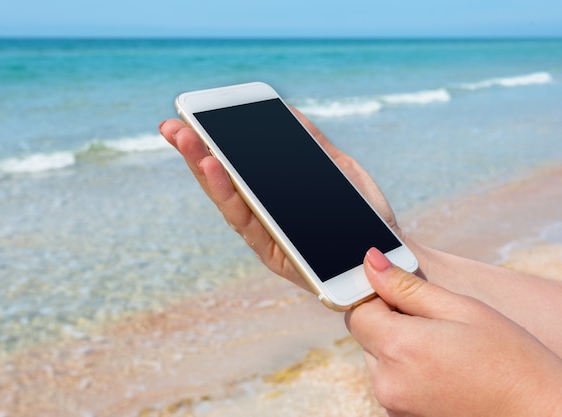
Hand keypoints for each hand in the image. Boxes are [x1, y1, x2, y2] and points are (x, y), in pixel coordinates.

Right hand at [159, 109, 400, 288]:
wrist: (388, 256)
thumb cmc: (362, 212)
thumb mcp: (338, 169)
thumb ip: (311, 144)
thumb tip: (286, 112)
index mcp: (272, 197)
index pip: (234, 167)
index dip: (210, 143)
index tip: (189, 117)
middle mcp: (263, 217)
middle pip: (224, 183)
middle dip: (196, 153)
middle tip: (173, 126)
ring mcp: (267, 237)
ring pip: (229, 202)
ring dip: (206, 171)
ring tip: (190, 142)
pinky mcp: (276, 256)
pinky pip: (250, 223)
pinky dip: (231, 195)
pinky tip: (218, 168)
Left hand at [345, 248, 561, 416]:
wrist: (539, 414)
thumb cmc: (509, 359)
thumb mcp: (461, 309)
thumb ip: (406, 287)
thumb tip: (371, 262)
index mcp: (398, 348)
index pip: (357, 311)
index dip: (377, 296)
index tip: (404, 294)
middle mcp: (387, 381)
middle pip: (367, 335)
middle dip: (390, 321)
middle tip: (436, 322)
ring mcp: (394, 404)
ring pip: (378, 358)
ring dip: (398, 347)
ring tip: (444, 349)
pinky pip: (391, 381)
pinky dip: (406, 371)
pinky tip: (442, 369)